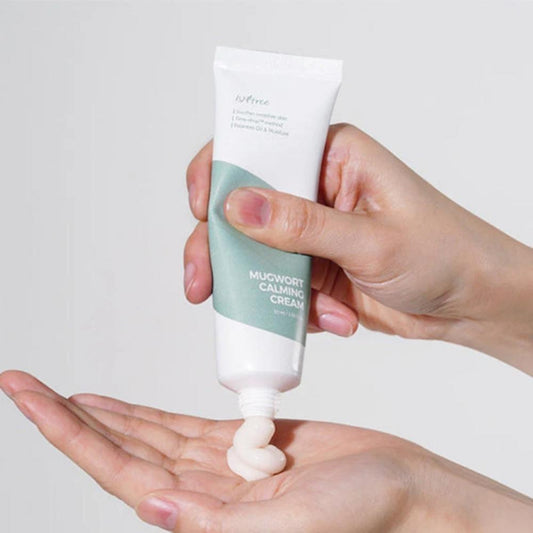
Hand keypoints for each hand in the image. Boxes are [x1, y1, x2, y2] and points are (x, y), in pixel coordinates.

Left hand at [2, 370, 531, 531]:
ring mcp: (220, 467)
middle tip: (25, 385)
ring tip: (64, 395)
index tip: (31, 397)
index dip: (69, 436)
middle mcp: (202, 494)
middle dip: (70, 419)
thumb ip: (220, 524)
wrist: (403, 489)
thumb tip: (154, 509)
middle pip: (120, 450)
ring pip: (146, 435)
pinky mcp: (242, 443)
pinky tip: (122, 406)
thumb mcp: (293, 525)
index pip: (118, 472)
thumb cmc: (364, 512)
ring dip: (105, 415)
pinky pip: (182, 426)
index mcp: (204, 520)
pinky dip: (147, 414)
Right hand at [185, 123, 532, 372]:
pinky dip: (294, 311)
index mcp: (332, 156)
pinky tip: (334, 322)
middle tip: (202, 281)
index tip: (200, 208)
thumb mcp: (371, 239)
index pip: (260, 145)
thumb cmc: (443, 253)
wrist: (470, 303)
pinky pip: (278, 287)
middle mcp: (315, 189)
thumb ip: (302, 225)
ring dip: (257, 289)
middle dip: (220, 248)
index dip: (220, 171)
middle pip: (243, 208)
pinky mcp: (314, 269)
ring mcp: (311, 232)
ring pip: (254, 254)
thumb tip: (237, 206)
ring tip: (278, 314)